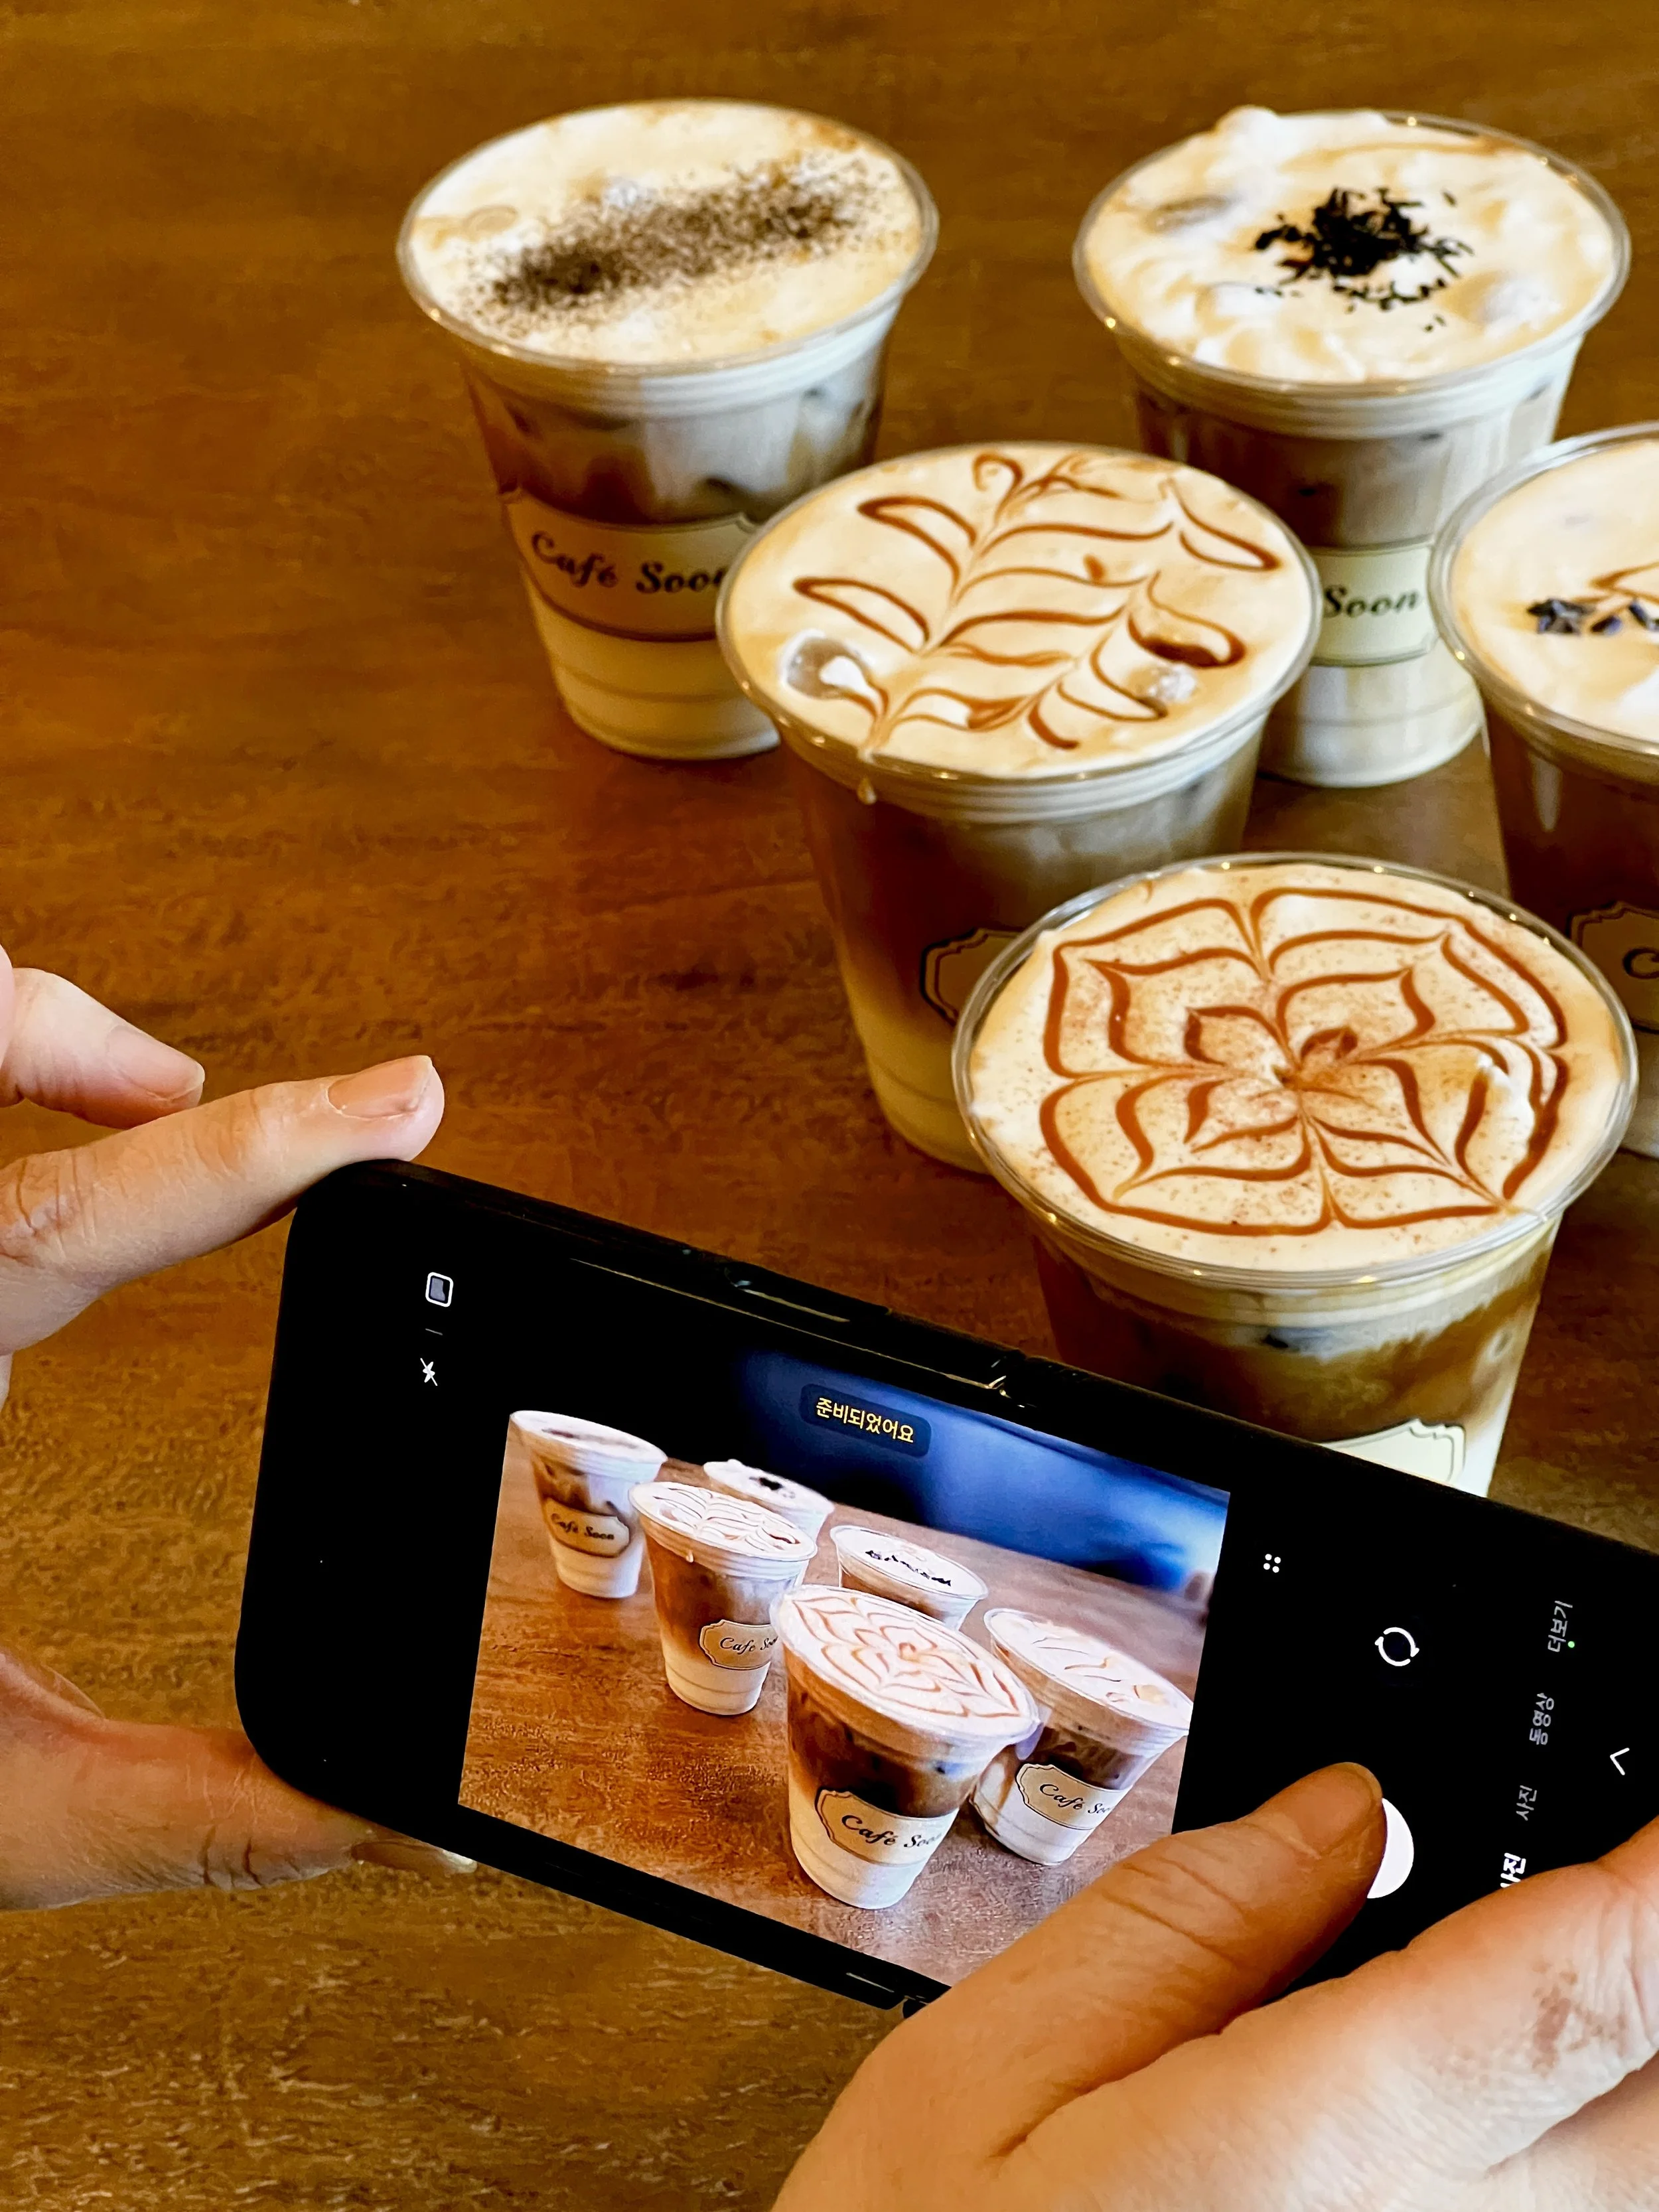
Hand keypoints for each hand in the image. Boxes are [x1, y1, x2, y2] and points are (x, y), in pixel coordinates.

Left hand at [0, 949, 462, 1904]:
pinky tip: (95, 1129)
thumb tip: (381, 1814)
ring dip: (52, 1034)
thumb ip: (179, 1807)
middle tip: (356, 1111)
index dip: (250, 1154)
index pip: (70, 1218)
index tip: (388, 1108)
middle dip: (157, 1064)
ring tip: (176, 1094)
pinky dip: (16, 1073)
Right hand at [780, 1764, 1658, 2210]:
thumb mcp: (990, 2069)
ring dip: (1624, 2083)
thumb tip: (1344, 1816)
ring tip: (1554, 1981)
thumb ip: (1186, 1925)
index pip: (1579, 1990)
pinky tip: (1512, 2105)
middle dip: (1652, 1978)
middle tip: (1607, 1881)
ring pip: (1630, 2194)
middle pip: (1653, 2115)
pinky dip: (1573, 2165)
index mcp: (1316, 2158)